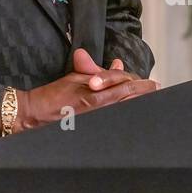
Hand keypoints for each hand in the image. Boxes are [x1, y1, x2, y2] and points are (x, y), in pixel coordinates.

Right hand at [13, 48, 155, 131]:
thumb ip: (97, 72)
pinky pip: (114, 119)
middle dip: (144, 95)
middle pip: (129, 99)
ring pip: (124, 110)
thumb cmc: (53, 95)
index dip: (140, 84)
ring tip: (150, 100)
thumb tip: (117, 64)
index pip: (124, 85)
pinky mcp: (92, 128)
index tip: (152, 84)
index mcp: (95, 93)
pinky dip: (124, 111)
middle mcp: (99, 108)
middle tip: (157, 91)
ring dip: (137, 103)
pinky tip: (132, 109)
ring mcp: (96, 120)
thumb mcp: (75, 78)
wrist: (34, 114)